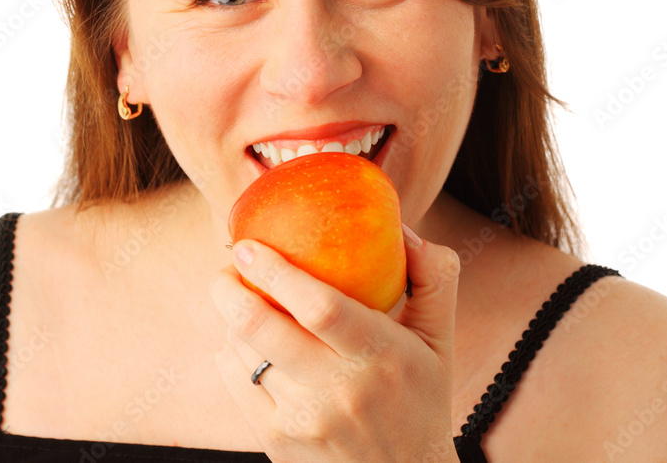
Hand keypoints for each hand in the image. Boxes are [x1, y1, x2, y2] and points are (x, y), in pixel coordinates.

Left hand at [209, 223, 461, 462]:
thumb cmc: (419, 399)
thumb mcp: (439, 340)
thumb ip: (434, 277)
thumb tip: (400, 225)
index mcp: (382, 355)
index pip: (321, 307)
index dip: (277, 272)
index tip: (250, 246)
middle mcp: (340, 390)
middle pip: (262, 327)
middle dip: (229, 288)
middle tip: (226, 266)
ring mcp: (303, 419)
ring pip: (242, 350)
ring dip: (232, 317)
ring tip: (240, 300)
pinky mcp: (276, 440)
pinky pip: (234, 379)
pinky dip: (230, 351)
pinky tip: (246, 342)